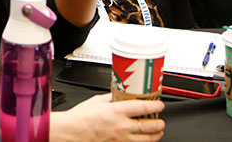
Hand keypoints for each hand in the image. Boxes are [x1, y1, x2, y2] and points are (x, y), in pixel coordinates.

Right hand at [50, 94, 164, 141]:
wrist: (71, 133)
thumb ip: (111, 97)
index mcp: (117, 111)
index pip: (143, 107)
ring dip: (155, 135)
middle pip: (150, 126)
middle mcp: (122, 126)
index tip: (159, 104)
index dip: (155, 105)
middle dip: (159, 123)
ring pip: (147, 139)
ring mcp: (121, 139)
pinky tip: (143, 139)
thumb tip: (119, 94)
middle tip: (160, 120)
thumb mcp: (97, 101)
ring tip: (157, 131)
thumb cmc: (80, 118)